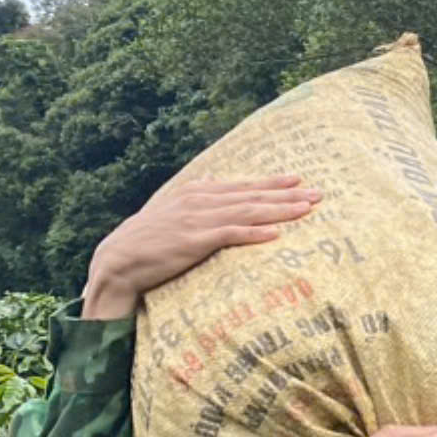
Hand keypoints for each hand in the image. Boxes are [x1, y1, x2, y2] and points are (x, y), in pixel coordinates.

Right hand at [81, 175, 320, 318]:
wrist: (118, 260)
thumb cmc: (147, 238)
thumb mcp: (172, 208)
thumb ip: (195, 194)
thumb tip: (210, 177)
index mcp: (197, 191)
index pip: (242, 186)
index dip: (272, 182)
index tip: (299, 178)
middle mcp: (201, 200)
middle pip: (252, 195)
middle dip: (287, 194)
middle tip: (319, 192)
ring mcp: (197, 220)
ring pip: (248, 212)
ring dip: (280, 209)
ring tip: (307, 208)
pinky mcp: (194, 241)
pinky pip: (230, 235)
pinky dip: (254, 233)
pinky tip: (275, 233)